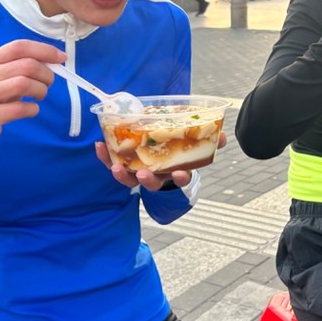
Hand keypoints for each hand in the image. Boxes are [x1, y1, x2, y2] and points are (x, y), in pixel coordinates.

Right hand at [0, 40, 64, 178]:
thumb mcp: (4, 76)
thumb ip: (24, 65)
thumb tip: (56, 59)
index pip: (19, 46)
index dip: (44, 50)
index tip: (61, 58)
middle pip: (26, 66)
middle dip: (46, 75)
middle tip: (48, 83)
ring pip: (23, 84)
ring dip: (41, 91)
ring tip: (40, 96)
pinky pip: (19, 109)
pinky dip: (33, 109)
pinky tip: (32, 109)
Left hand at [95, 132, 226, 190]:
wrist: (161, 148)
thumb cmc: (178, 148)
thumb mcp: (196, 144)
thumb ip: (210, 140)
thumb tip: (222, 136)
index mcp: (175, 171)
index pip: (180, 179)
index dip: (179, 179)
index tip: (179, 174)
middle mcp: (157, 175)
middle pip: (151, 184)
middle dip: (148, 180)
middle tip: (144, 174)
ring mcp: (139, 172)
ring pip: (130, 179)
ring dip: (122, 175)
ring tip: (117, 167)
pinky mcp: (123, 164)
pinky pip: (112, 163)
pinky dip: (104, 157)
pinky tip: (98, 146)